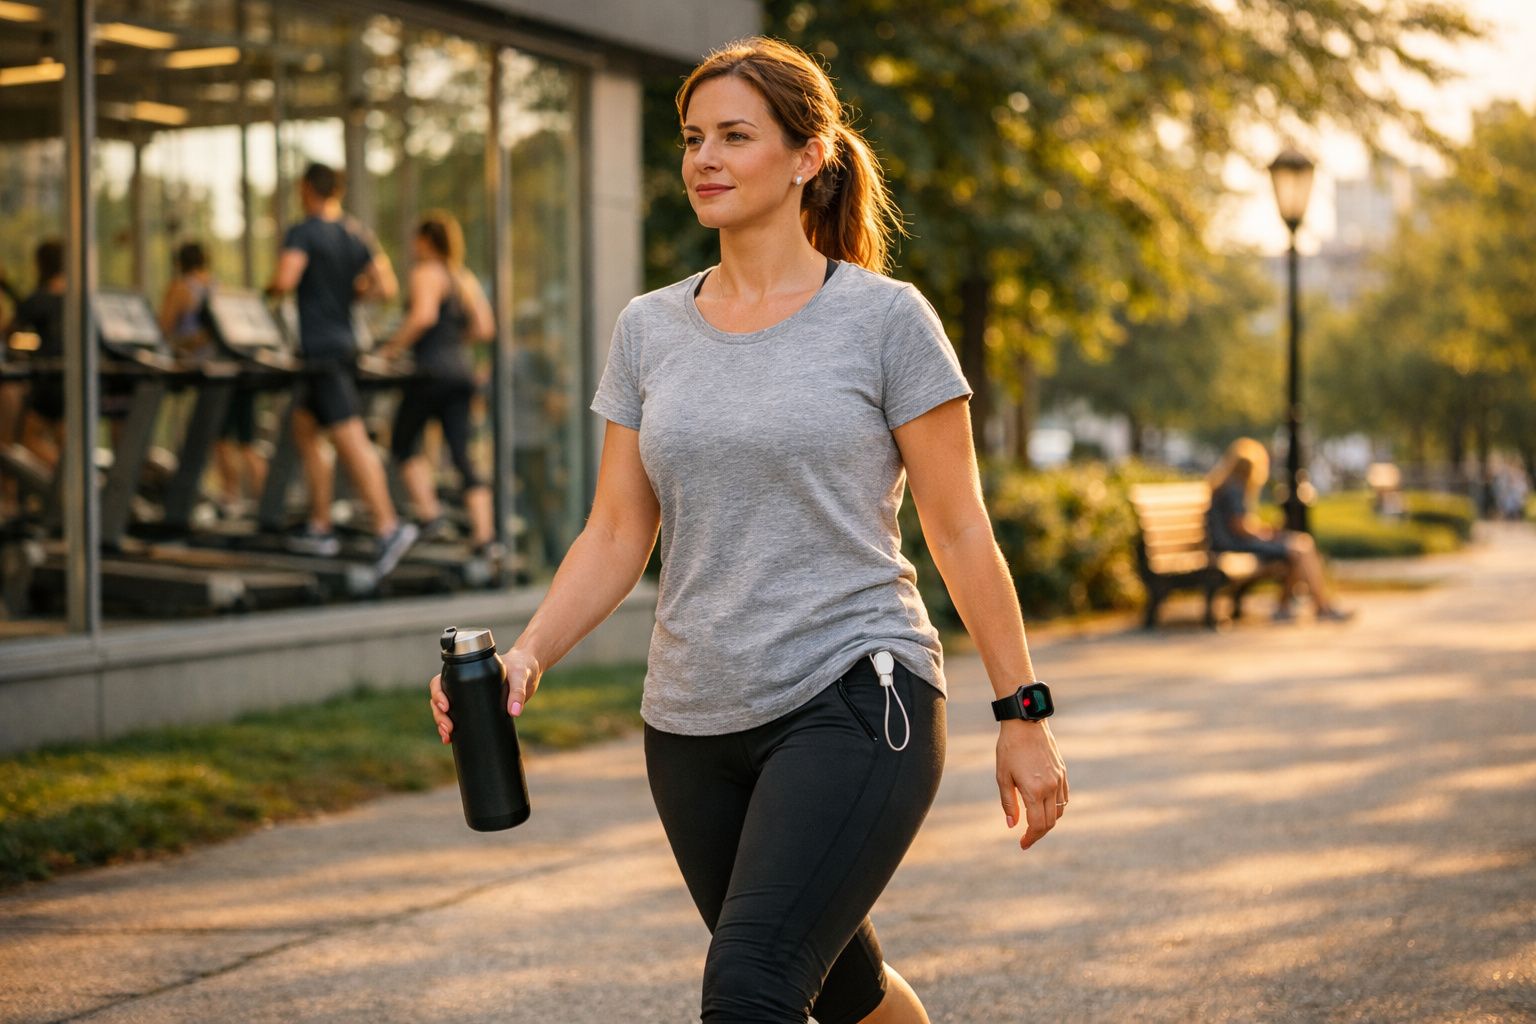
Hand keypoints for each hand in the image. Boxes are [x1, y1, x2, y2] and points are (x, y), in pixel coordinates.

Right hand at [429, 647, 541, 743]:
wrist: (530, 672)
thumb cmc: (522, 667)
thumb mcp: (520, 677)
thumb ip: (518, 693)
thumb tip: (514, 712)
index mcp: (467, 672)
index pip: (441, 681)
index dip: (438, 694)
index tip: (446, 707)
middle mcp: (464, 685)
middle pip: (441, 699)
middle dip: (439, 715)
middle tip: (448, 728)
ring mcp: (469, 697)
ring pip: (446, 711)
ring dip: (442, 724)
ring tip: (447, 737)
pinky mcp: (478, 708)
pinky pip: (459, 718)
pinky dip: (453, 729)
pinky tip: (450, 740)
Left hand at [996, 719, 1067, 850]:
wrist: (1026, 723)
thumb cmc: (1009, 749)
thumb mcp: (1002, 777)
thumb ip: (1009, 803)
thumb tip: (1012, 825)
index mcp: (1035, 790)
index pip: (1037, 824)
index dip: (1031, 838)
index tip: (1022, 844)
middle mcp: (1051, 787)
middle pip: (1050, 822)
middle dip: (1038, 834)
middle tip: (1027, 838)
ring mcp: (1059, 780)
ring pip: (1060, 811)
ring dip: (1048, 822)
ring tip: (1034, 824)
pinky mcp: (1062, 772)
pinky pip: (1064, 797)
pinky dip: (1056, 808)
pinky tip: (1045, 808)